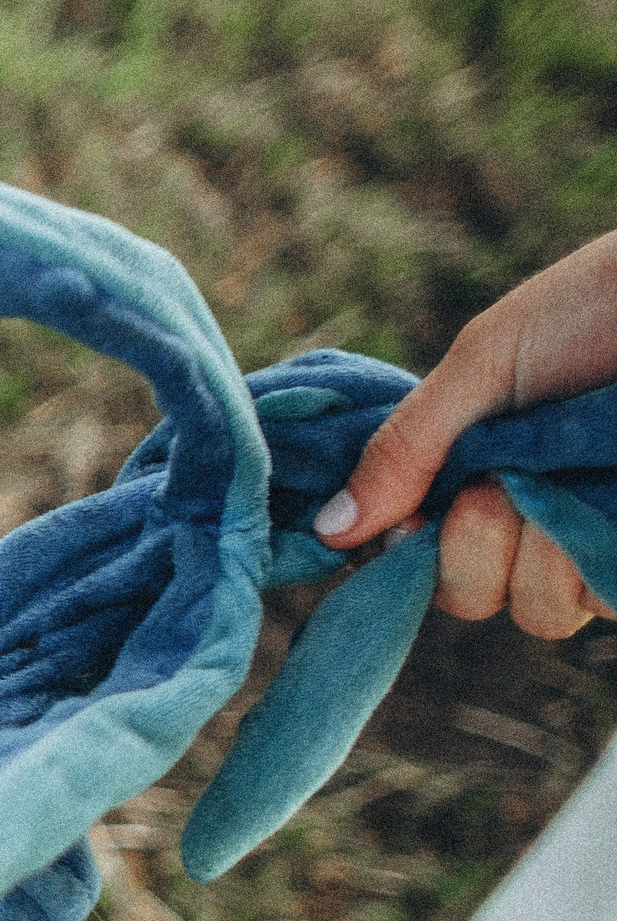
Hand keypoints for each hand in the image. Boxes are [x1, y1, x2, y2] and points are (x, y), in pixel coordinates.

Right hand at [314, 229, 616, 637]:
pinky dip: (597, 555)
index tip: (416, 515)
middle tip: (499, 490)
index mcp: (478, 474)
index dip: (410, 552)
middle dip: (473, 551)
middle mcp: (535, 518)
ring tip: (571, 484)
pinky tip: (611, 496)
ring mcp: (595, 538)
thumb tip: (331, 531)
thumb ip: (407, 448)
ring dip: (544, 555)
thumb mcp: (482, 365)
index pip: (417, 560)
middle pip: (471, 599)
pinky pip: (606, 595)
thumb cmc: (595, 308)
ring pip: (542, 612)